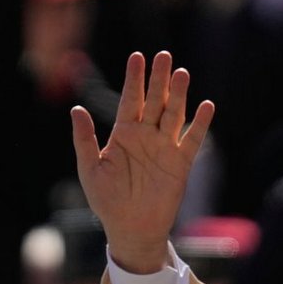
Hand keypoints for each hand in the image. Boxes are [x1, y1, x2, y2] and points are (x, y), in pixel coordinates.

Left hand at [70, 51, 213, 273]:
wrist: (129, 227)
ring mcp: (164, 147)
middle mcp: (146, 136)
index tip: (137, 57)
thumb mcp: (89, 168)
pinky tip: (206, 106)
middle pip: (154, 101)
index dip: (134, 79)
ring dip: (178, 95)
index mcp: (123, 134)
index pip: (129, 99)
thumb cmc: (106, 199)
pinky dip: (200, 124)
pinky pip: (192, 140)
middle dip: (158, 79)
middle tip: (163, 56)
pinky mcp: (180, 163)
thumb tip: (76, 109)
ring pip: (173, 115)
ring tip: (181, 74)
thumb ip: (84, 139)